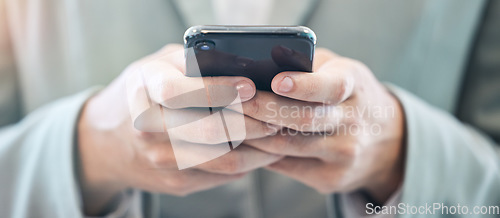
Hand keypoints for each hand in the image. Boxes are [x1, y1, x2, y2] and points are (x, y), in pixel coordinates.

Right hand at [77, 44, 281, 214]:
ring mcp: (160, 159)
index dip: (219, 89)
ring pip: (222, 159)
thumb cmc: (142, 93)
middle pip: (208, 131)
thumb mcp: (159, 65)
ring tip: (277, 135)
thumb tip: (245, 68)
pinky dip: (246, 163)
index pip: (180, 91)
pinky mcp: (174, 182)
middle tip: (276, 116)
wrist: (105, 141)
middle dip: (251, 124)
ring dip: (258, 149)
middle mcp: (148, 126)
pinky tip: (260, 151)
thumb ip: (194, 63)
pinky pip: (220, 174)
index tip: (251, 87)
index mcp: (144, 88)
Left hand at [240, 48, 405, 203]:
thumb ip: (309, 64)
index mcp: (355, 87)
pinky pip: (287, 165)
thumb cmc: (350, 96)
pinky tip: (246, 141)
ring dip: (255, 134)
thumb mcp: (340, 71)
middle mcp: (353, 122)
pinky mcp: (332, 178)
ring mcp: (344, 154)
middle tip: (234, 100)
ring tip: (230, 120)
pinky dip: (262, 153)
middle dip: (264, 109)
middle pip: (304, 120)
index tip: (276, 80)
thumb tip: (264, 61)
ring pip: (289, 145)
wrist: (388, 140)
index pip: (331, 87)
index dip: (303, 85)